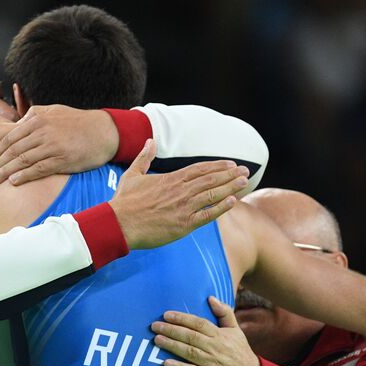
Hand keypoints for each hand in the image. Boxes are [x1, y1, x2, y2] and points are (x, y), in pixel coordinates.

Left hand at [0, 105, 118, 184]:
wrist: (104, 131)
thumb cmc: (78, 122)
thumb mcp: (54, 111)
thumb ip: (34, 116)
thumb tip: (17, 125)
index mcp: (37, 119)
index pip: (9, 137)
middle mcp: (42, 131)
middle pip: (12, 150)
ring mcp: (51, 145)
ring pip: (22, 160)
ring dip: (6, 172)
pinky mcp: (62, 159)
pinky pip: (38, 168)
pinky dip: (24, 175)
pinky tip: (14, 182)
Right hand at [109, 141, 246, 249]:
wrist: (119, 223)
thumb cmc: (124, 201)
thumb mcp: (133, 174)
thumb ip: (144, 158)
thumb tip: (150, 141)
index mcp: (171, 179)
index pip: (200, 169)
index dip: (218, 166)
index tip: (231, 164)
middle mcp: (181, 191)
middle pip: (211, 179)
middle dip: (230, 174)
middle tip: (246, 171)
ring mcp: (184, 207)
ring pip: (213, 194)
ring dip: (230, 187)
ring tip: (244, 182)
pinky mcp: (184, 224)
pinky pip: (208, 214)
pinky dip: (221, 207)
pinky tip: (233, 201)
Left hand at [152, 297, 262, 365]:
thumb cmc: (240, 353)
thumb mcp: (236, 331)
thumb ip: (224, 313)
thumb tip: (211, 297)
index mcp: (220, 335)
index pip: (199, 323)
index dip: (182, 318)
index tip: (166, 315)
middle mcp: (215, 347)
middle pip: (190, 336)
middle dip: (171, 330)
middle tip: (155, 326)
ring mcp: (211, 363)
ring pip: (189, 352)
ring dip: (171, 345)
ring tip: (157, 340)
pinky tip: (166, 363)